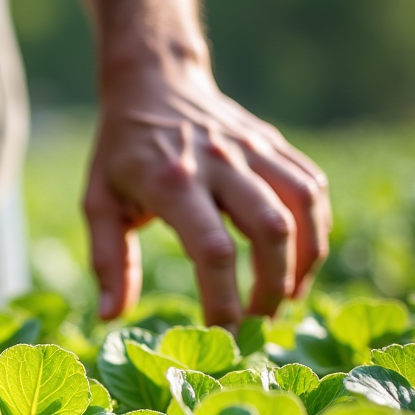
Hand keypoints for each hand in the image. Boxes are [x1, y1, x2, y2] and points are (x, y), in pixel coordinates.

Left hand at [84, 60, 331, 326]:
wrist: (153, 81)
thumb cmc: (121, 153)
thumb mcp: (99, 203)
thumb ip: (108, 261)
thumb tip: (112, 317)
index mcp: (171, 182)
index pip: (212, 249)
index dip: (223, 298)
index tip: (224, 333)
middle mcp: (218, 163)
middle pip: (270, 230)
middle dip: (272, 287)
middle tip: (259, 323)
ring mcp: (252, 149)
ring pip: (301, 208)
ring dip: (303, 261)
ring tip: (288, 298)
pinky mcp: (273, 144)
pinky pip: (310, 187)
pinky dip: (315, 228)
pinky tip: (301, 259)